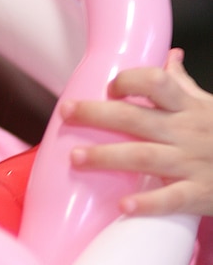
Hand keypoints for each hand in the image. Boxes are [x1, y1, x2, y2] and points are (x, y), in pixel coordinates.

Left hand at [59, 48, 212, 216]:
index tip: (109, 87)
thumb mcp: (210, 106)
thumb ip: (184, 86)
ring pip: (145, 157)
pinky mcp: (199, 194)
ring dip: (108, 157)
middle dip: (98, 114)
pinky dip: (148, 203)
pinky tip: (123, 207)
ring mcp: (192, 163)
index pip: (157, 83)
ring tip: (75, 158)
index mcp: (188, 108)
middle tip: (66, 112)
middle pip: (137, 118)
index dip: (131, 80)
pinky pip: (171, 199)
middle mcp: (186, 132)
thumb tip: (169, 57)